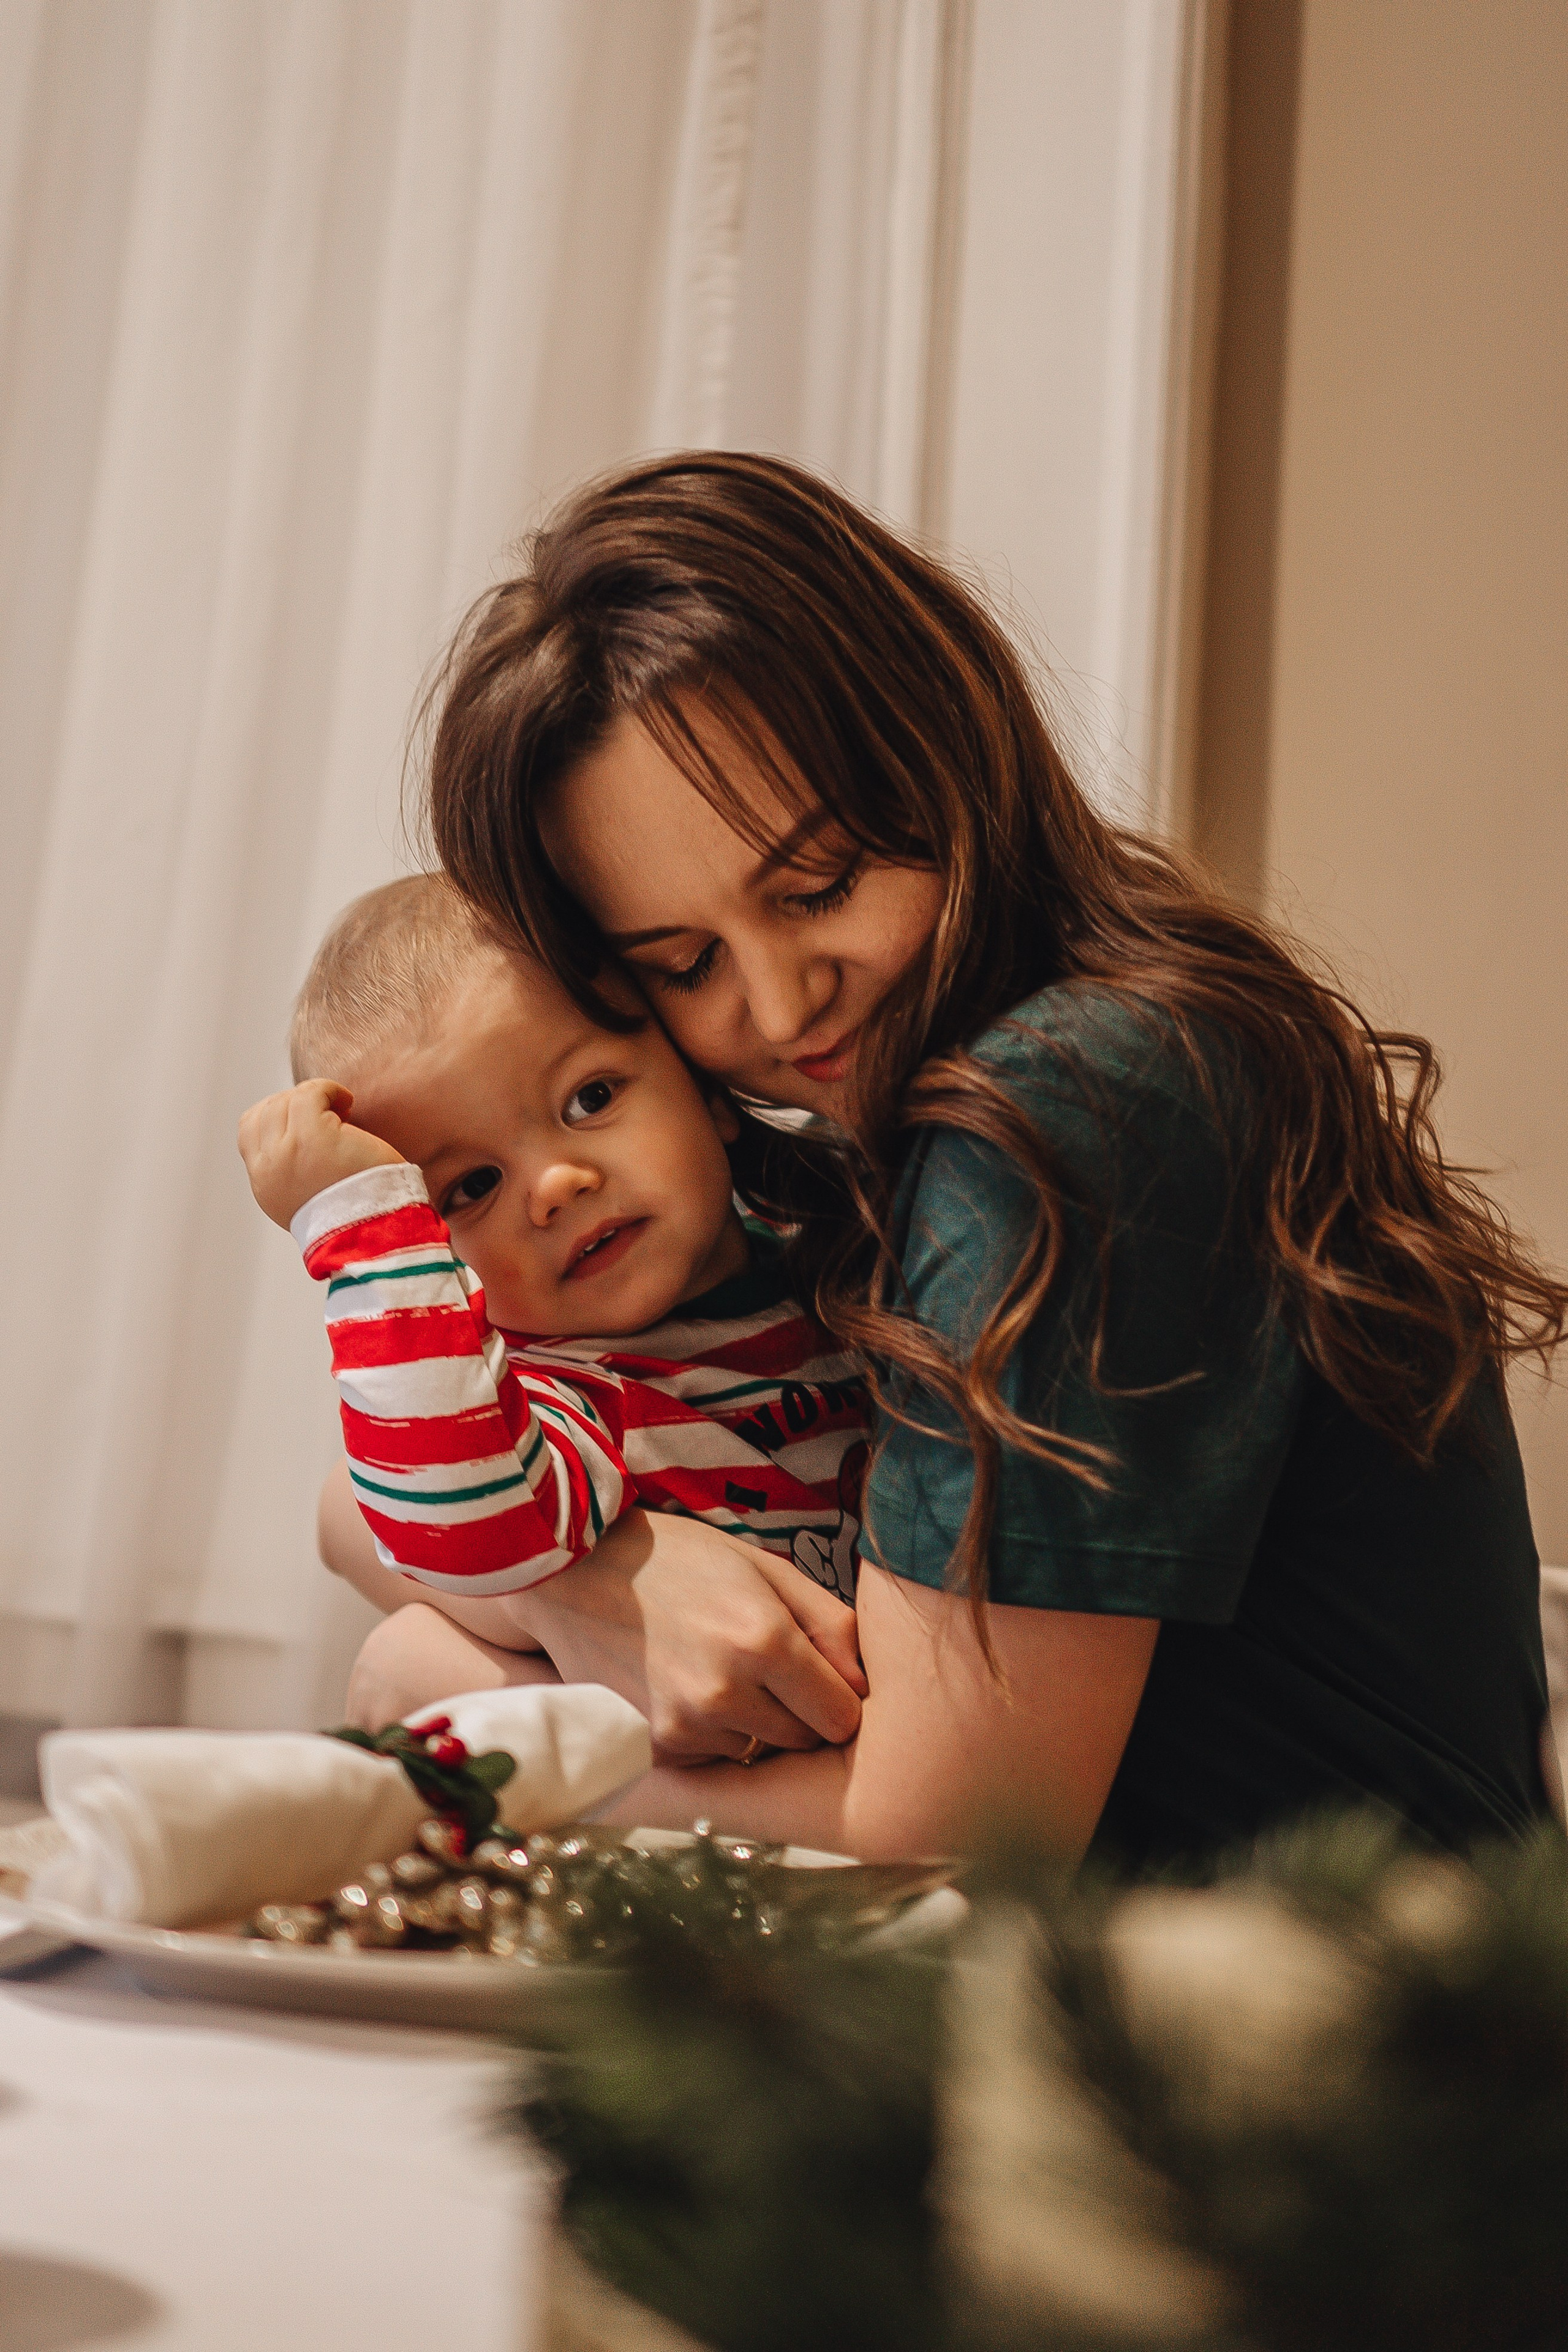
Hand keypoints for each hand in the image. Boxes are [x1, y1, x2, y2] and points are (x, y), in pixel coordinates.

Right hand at [238, 1080, 402, 1227]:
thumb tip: (297, 1138)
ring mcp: (286, 1153)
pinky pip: (309, 1094)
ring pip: (284, 1101)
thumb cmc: (363, 1210)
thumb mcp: (314, 1198)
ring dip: (314, 1096)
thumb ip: (295, 1172)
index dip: (277, 1113)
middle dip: (296, 1102)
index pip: (249, 1130)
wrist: (379, 1230)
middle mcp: (269, 1171)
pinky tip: (348, 1102)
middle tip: (330, 1111)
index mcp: (268, 1188)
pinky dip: (329, 1090)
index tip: (309, 1115)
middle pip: (266, 1111)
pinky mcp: (313, 1138)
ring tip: (342, 1110)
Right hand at [506, 1509, 867, 1761]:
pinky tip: (688, 1687)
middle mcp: (726, 1693)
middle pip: (803, 1742)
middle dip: (800, 1714)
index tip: (823, 1680)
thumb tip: (866, 1685)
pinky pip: (712, 1759)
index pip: (841, 1717)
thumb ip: (830, 1624)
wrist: (576, 1573)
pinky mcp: (654, 1747)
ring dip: (753, 1725)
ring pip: (757, 1753)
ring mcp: (685, 1727)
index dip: (839, 1700)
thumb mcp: (767, 1569)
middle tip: (771, 1672)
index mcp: (764, 1640)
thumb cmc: (682, 1560)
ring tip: (721, 1671)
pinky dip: (711, 1734)